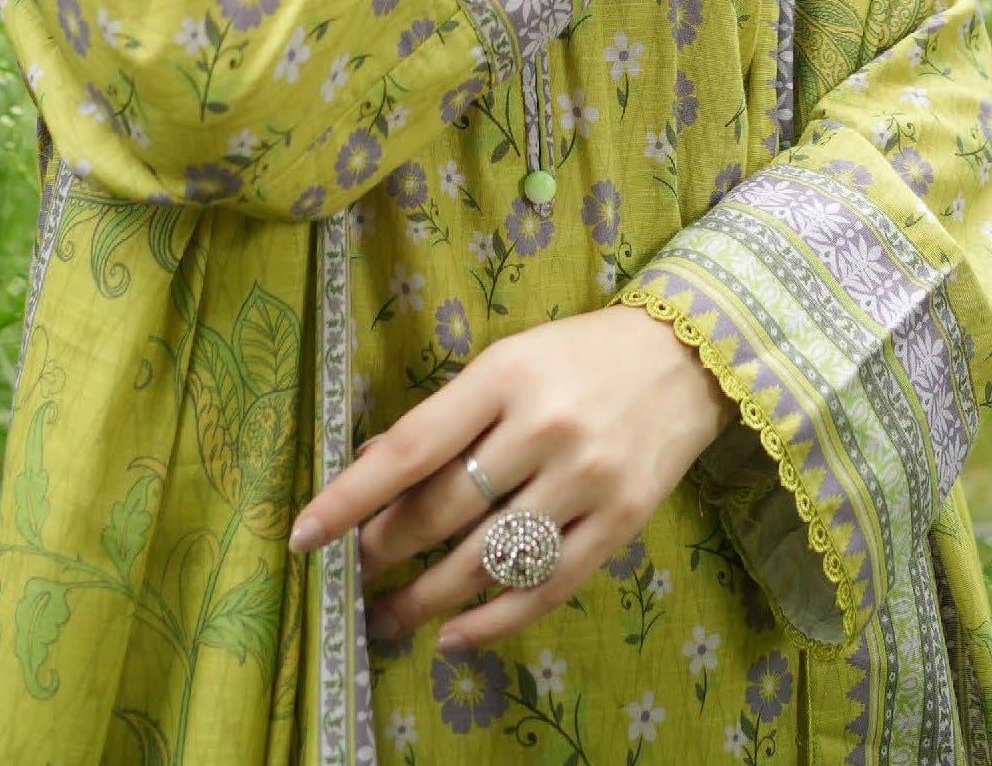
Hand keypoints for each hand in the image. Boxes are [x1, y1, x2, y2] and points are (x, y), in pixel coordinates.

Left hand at [287, 303, 736, 652]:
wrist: (687, 357)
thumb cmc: (580, 356)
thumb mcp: (510, 361)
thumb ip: (449, 415)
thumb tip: (374, 470)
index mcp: (506, 374)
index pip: (410, 446)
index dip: (350, 497)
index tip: (304, 534)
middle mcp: (544, 428)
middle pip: (444, 510)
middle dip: (386, 550)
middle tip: (358, 572)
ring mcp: (586, 480)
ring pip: (488, 560)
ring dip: (427, 599)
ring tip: (390, 616)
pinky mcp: (620, 524)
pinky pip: (544, 589)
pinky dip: (492, 622)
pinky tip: (453, 636)